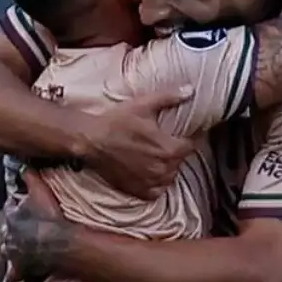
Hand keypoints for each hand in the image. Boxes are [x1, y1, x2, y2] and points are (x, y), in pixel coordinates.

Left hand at [1, 169, 70, 280]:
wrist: (59, 244)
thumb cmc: (51, 218)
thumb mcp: (41, 191)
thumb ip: (30, 177)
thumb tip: (22, 165)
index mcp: (11, 216)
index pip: (10, 209)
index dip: (17, 209)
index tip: (24, 210)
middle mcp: (8, 235)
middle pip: (8, 231)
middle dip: (14, 231)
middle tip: (27, 232)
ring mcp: (13, 253)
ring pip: (8, 250)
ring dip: (13, 250)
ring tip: (23, 250)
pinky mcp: (20, 269)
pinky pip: (13, 275)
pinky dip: (14, 275)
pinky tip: (15, 277)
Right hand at [72, 86, 196, 200]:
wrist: (90, 141)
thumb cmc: (117, 122)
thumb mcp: (143, 105)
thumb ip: (169, 98)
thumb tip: (190, 90)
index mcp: (169, 149)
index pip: (191, 146)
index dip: (189, 138)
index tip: (185, 134)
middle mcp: (163, 169)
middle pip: (180, 162)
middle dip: (176, 152)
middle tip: (165, 142)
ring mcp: (151, 182)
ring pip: (170, 177)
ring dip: (167, 168)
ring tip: (157, 157)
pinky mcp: (138, 191)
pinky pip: (156, 191)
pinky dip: (156, 184)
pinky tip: (150, 173)